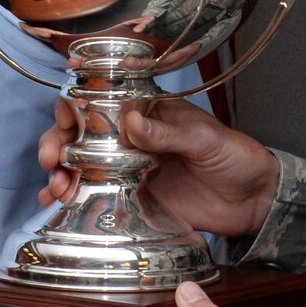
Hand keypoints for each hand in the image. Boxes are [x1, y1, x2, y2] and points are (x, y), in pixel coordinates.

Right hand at [36, 97, 281, 237]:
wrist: (253, 201)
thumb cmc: (235, 157)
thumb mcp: (205, 140)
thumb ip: (167, 133)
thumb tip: (131, 121)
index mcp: (149, 114)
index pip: (102, 102)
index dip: (75, 109)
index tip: (64, 123)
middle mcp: (133, 140)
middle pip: (83, 136)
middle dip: (59, 145)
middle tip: (52, 161)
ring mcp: (130, 171)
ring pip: (83, 167)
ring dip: (62, 174)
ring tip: (56, 188)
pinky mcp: (135, 200)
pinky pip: (97, 197)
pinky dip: (75, 199)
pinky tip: (59, 204)